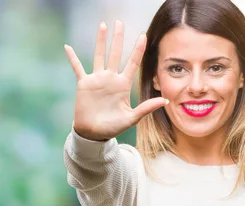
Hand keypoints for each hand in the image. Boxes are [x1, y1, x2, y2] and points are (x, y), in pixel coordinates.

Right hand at [64, 20, 166, 140]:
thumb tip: (165, 100)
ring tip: (103, 25)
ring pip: (99, 56)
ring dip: (100, 41)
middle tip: (120, 22)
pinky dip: (72, 58)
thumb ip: (147, 108)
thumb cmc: (114, 127)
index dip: (138, 50)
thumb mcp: (132, 118)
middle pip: (116, 54)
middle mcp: (111, 79)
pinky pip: (77, 68)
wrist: (94, 133)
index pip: (133, 63)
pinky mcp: (84, 84)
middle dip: (118, 38)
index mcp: (123, 85)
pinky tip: (67, 47)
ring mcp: (97, 80)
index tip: (143, 36)